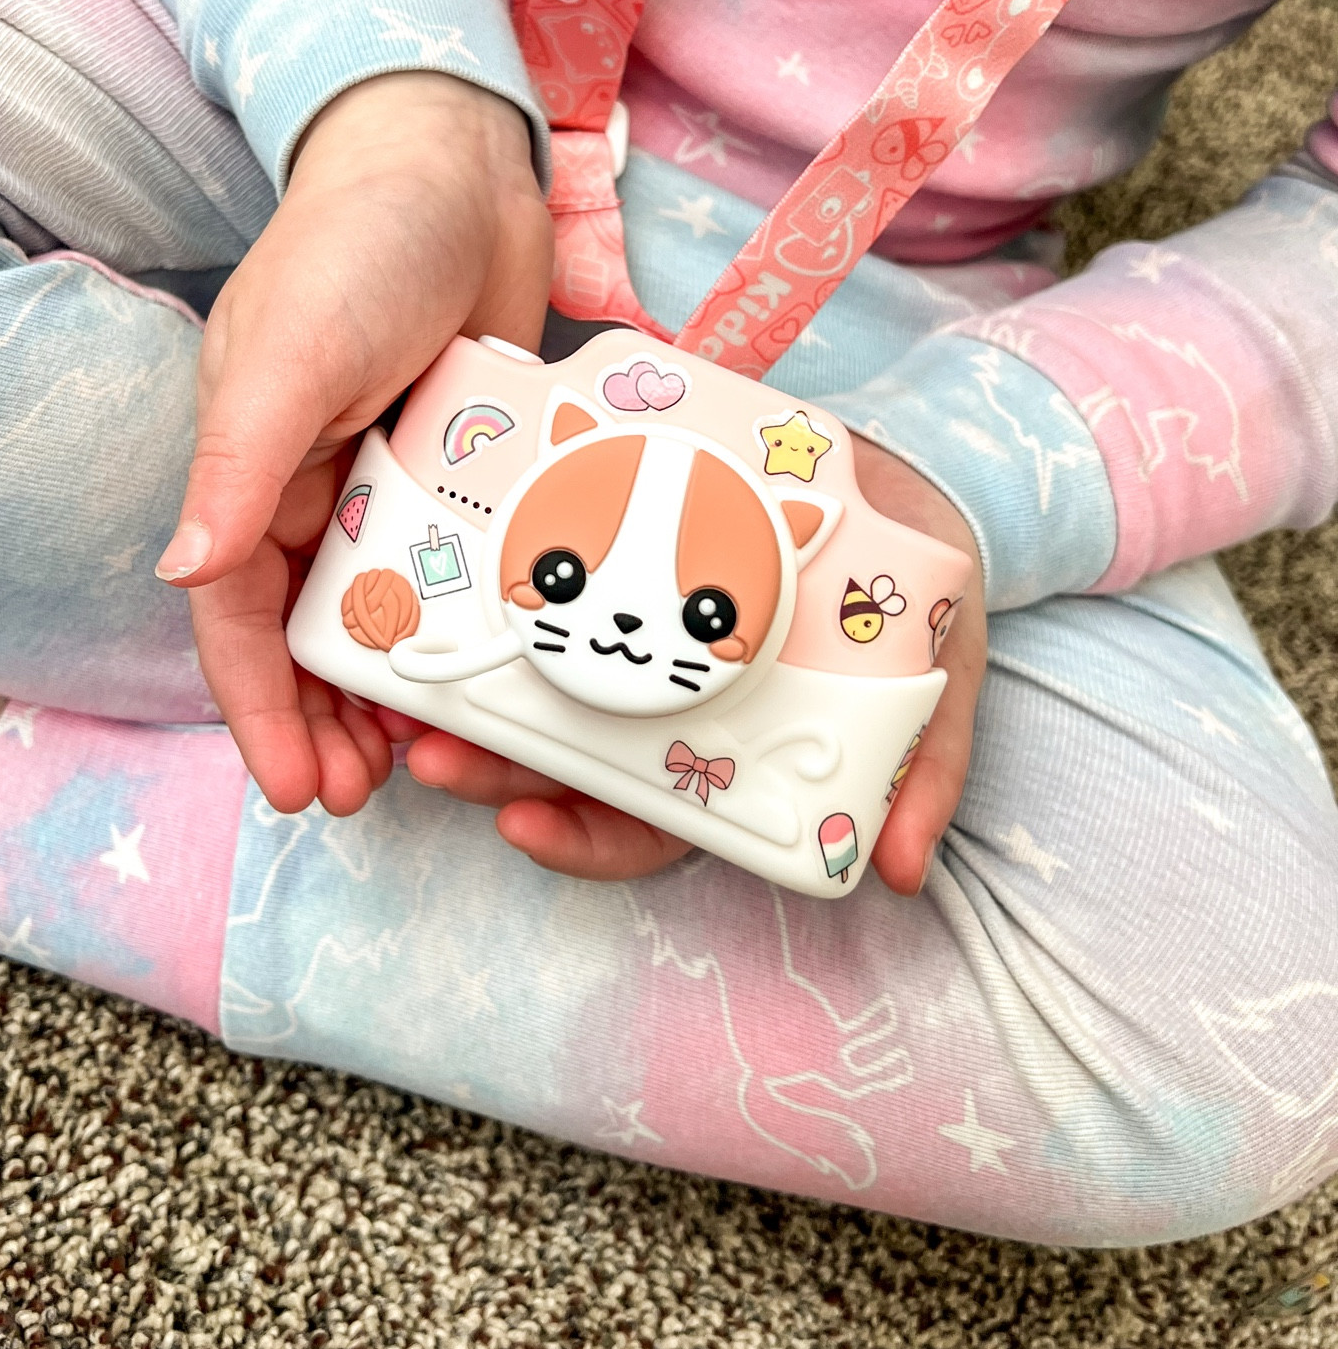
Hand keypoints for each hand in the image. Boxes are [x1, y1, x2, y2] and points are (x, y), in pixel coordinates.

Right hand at [154, 71, 552, 814]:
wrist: (460, 167)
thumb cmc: (357, 247)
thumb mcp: (290, 357)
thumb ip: (236, 465)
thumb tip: (180, 573)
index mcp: (248, 468)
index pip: (237, 617)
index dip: (259, 708)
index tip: (299, 790)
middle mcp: (310, 486)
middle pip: (305, 634)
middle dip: (323, 721)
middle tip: (366, 795)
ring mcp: (388, 482)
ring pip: (378, 615)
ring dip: (388, 690)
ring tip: (423, 759)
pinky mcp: (458, 470)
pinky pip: (451, 567)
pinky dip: (457, 623)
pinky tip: (489, 670)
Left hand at [407, 433, 986, 895]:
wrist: (896, 478)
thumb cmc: (912, 591)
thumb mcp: (942, 671)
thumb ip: (928, 762)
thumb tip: (900, 871)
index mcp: (727, 754)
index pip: (646, 825)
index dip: (582, 839)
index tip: (522, 822)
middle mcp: (668, 710)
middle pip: (568, 766)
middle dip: (494, 770)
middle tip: (432, 753)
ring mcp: (635, 643)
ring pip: (538, 693)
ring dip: (471, 700)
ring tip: (407, 691)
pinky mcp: (616, 565)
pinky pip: (542, 600)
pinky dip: (492, 609)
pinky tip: (441, 590)